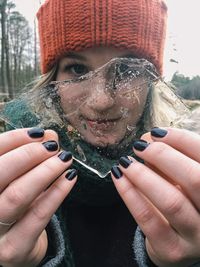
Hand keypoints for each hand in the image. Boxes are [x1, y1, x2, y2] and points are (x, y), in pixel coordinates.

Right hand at [0, 128, 76, 266]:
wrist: (16, 247)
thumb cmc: (16, 208)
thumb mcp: (18, 181)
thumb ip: (30, 159)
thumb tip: (50, 135)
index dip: (14, 139)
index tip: (38, 133)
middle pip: (0, 173)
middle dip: (28, 154)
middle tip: (52, 146)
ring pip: (18, 194)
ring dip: (46, 171)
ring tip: (65, 158)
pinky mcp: (14, 248)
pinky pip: (38, 215)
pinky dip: (57, 192)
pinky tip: (70, 177)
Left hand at [112, 127, 199, 266]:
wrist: (176, 242)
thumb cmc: (180, 202)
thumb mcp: (180, 180)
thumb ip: (169, 161)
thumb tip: (147, 139)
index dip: (182, 140)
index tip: (157, 132)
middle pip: (195, 179)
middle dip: (164, 156)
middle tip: (140, 146)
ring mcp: (197, 237)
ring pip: (172, 201)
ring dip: (144, 175)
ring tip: (125, 162)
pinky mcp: (173, 250)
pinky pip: (149, 219)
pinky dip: (130, 194)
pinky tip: (118, 177)